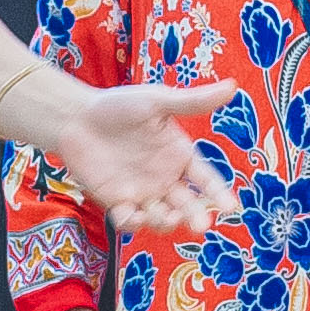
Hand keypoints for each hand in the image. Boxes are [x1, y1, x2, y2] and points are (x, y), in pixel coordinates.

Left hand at [33, 77, 219, 239]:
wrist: (76, 118)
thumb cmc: (119, 105)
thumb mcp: (157, 101)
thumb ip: (193, 101)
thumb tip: (232, 86)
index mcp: (180, 155)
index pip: (206, 179)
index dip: (218, 193)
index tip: (231, 207)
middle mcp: (165, 178)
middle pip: (187, 204)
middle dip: (195, 216)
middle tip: (201, 224)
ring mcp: (142, 192)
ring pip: (161, 217)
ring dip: (166, 222)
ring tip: (167, 217)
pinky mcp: (117, 202)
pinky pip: (129, 220)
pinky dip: (133, 222)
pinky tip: (132, 215)